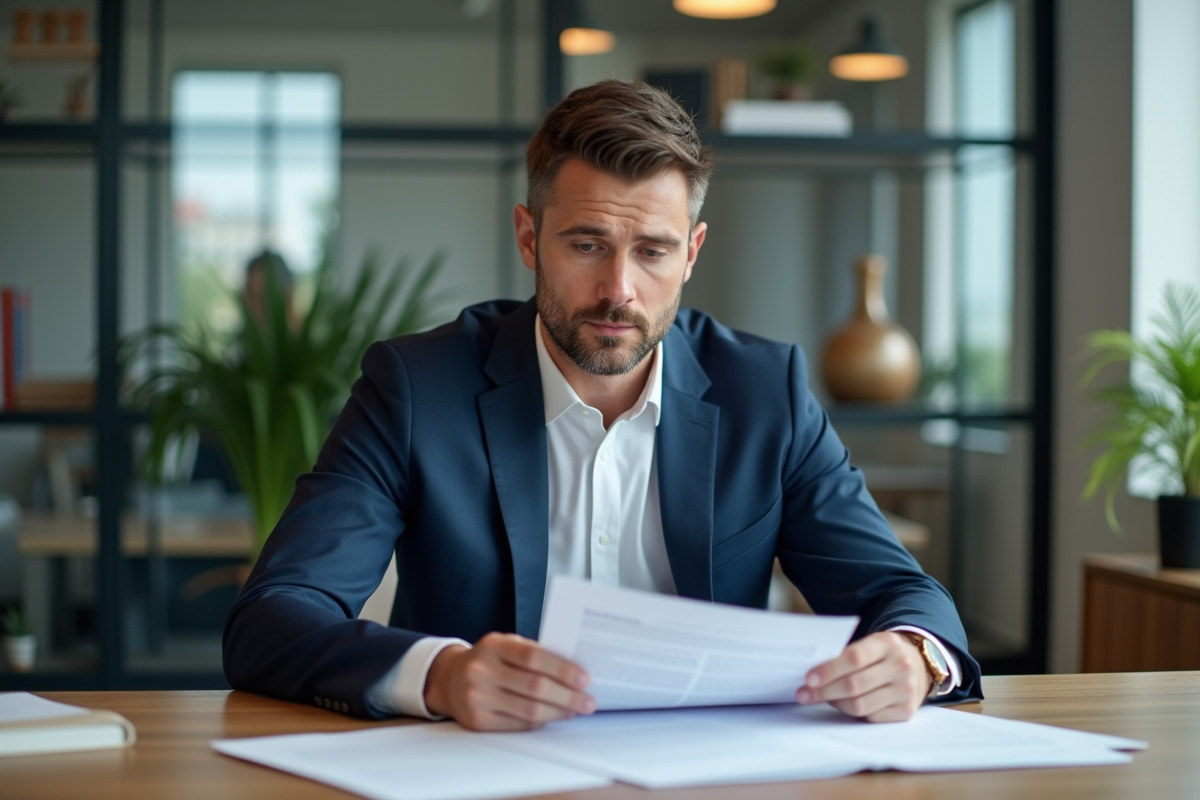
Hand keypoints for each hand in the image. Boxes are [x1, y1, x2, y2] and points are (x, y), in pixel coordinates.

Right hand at [422, 632, 595, 730]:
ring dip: (558, 712)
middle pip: (535, 687)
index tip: (584, 678)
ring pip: (529, 710)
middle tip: (588, 701)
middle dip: (568, 696)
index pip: (533, 657)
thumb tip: (572, 670)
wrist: (449, 679)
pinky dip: (541, 722)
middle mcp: (481, 671)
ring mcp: (477, 697)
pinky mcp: (478, 721)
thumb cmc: (488, 659)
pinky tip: (553, 716)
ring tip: (575, 709)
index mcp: (492, 646)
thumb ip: (533, 653)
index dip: (562, 669)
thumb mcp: (506, 645)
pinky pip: (518, 725)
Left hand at [796, 632, 928, 722]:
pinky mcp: (907, 711)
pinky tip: (844, 705)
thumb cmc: (882, 654)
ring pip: (860, 705)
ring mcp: (906, 691)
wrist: (918, 664)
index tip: (808, 678)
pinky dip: (852, 713)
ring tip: (822, 698)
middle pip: (854, 685)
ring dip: (835, 703)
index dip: (829, 670)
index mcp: (888, 644)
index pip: (854, 658)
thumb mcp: (870, 644)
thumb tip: (812, 675)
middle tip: (803, 694)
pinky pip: (870, 717)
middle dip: (824, 691)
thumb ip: (846, 655)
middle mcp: (901, 667)